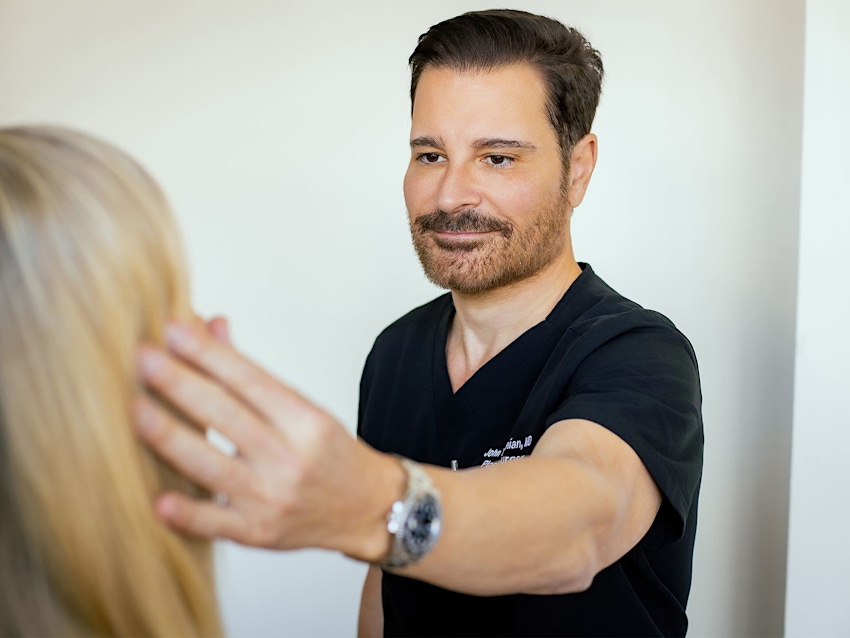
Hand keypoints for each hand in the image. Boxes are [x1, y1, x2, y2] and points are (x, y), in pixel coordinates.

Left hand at [134, 318, 401, 561]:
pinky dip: (188, 513)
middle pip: (227, 416)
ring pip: (213, 466)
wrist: (368, 508)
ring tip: (137, 409)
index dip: (210, 353)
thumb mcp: (302, 407)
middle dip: (182, 384)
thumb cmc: (330, 452)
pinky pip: (216, 524)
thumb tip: (210, 326)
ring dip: (170, 436)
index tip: (174, 329)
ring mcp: (272, 498)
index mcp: (305, 421)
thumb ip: (251, 373)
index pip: (250, 380)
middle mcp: (290, 458)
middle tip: (144, 358)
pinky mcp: (258, 533)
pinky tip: (160, 499)